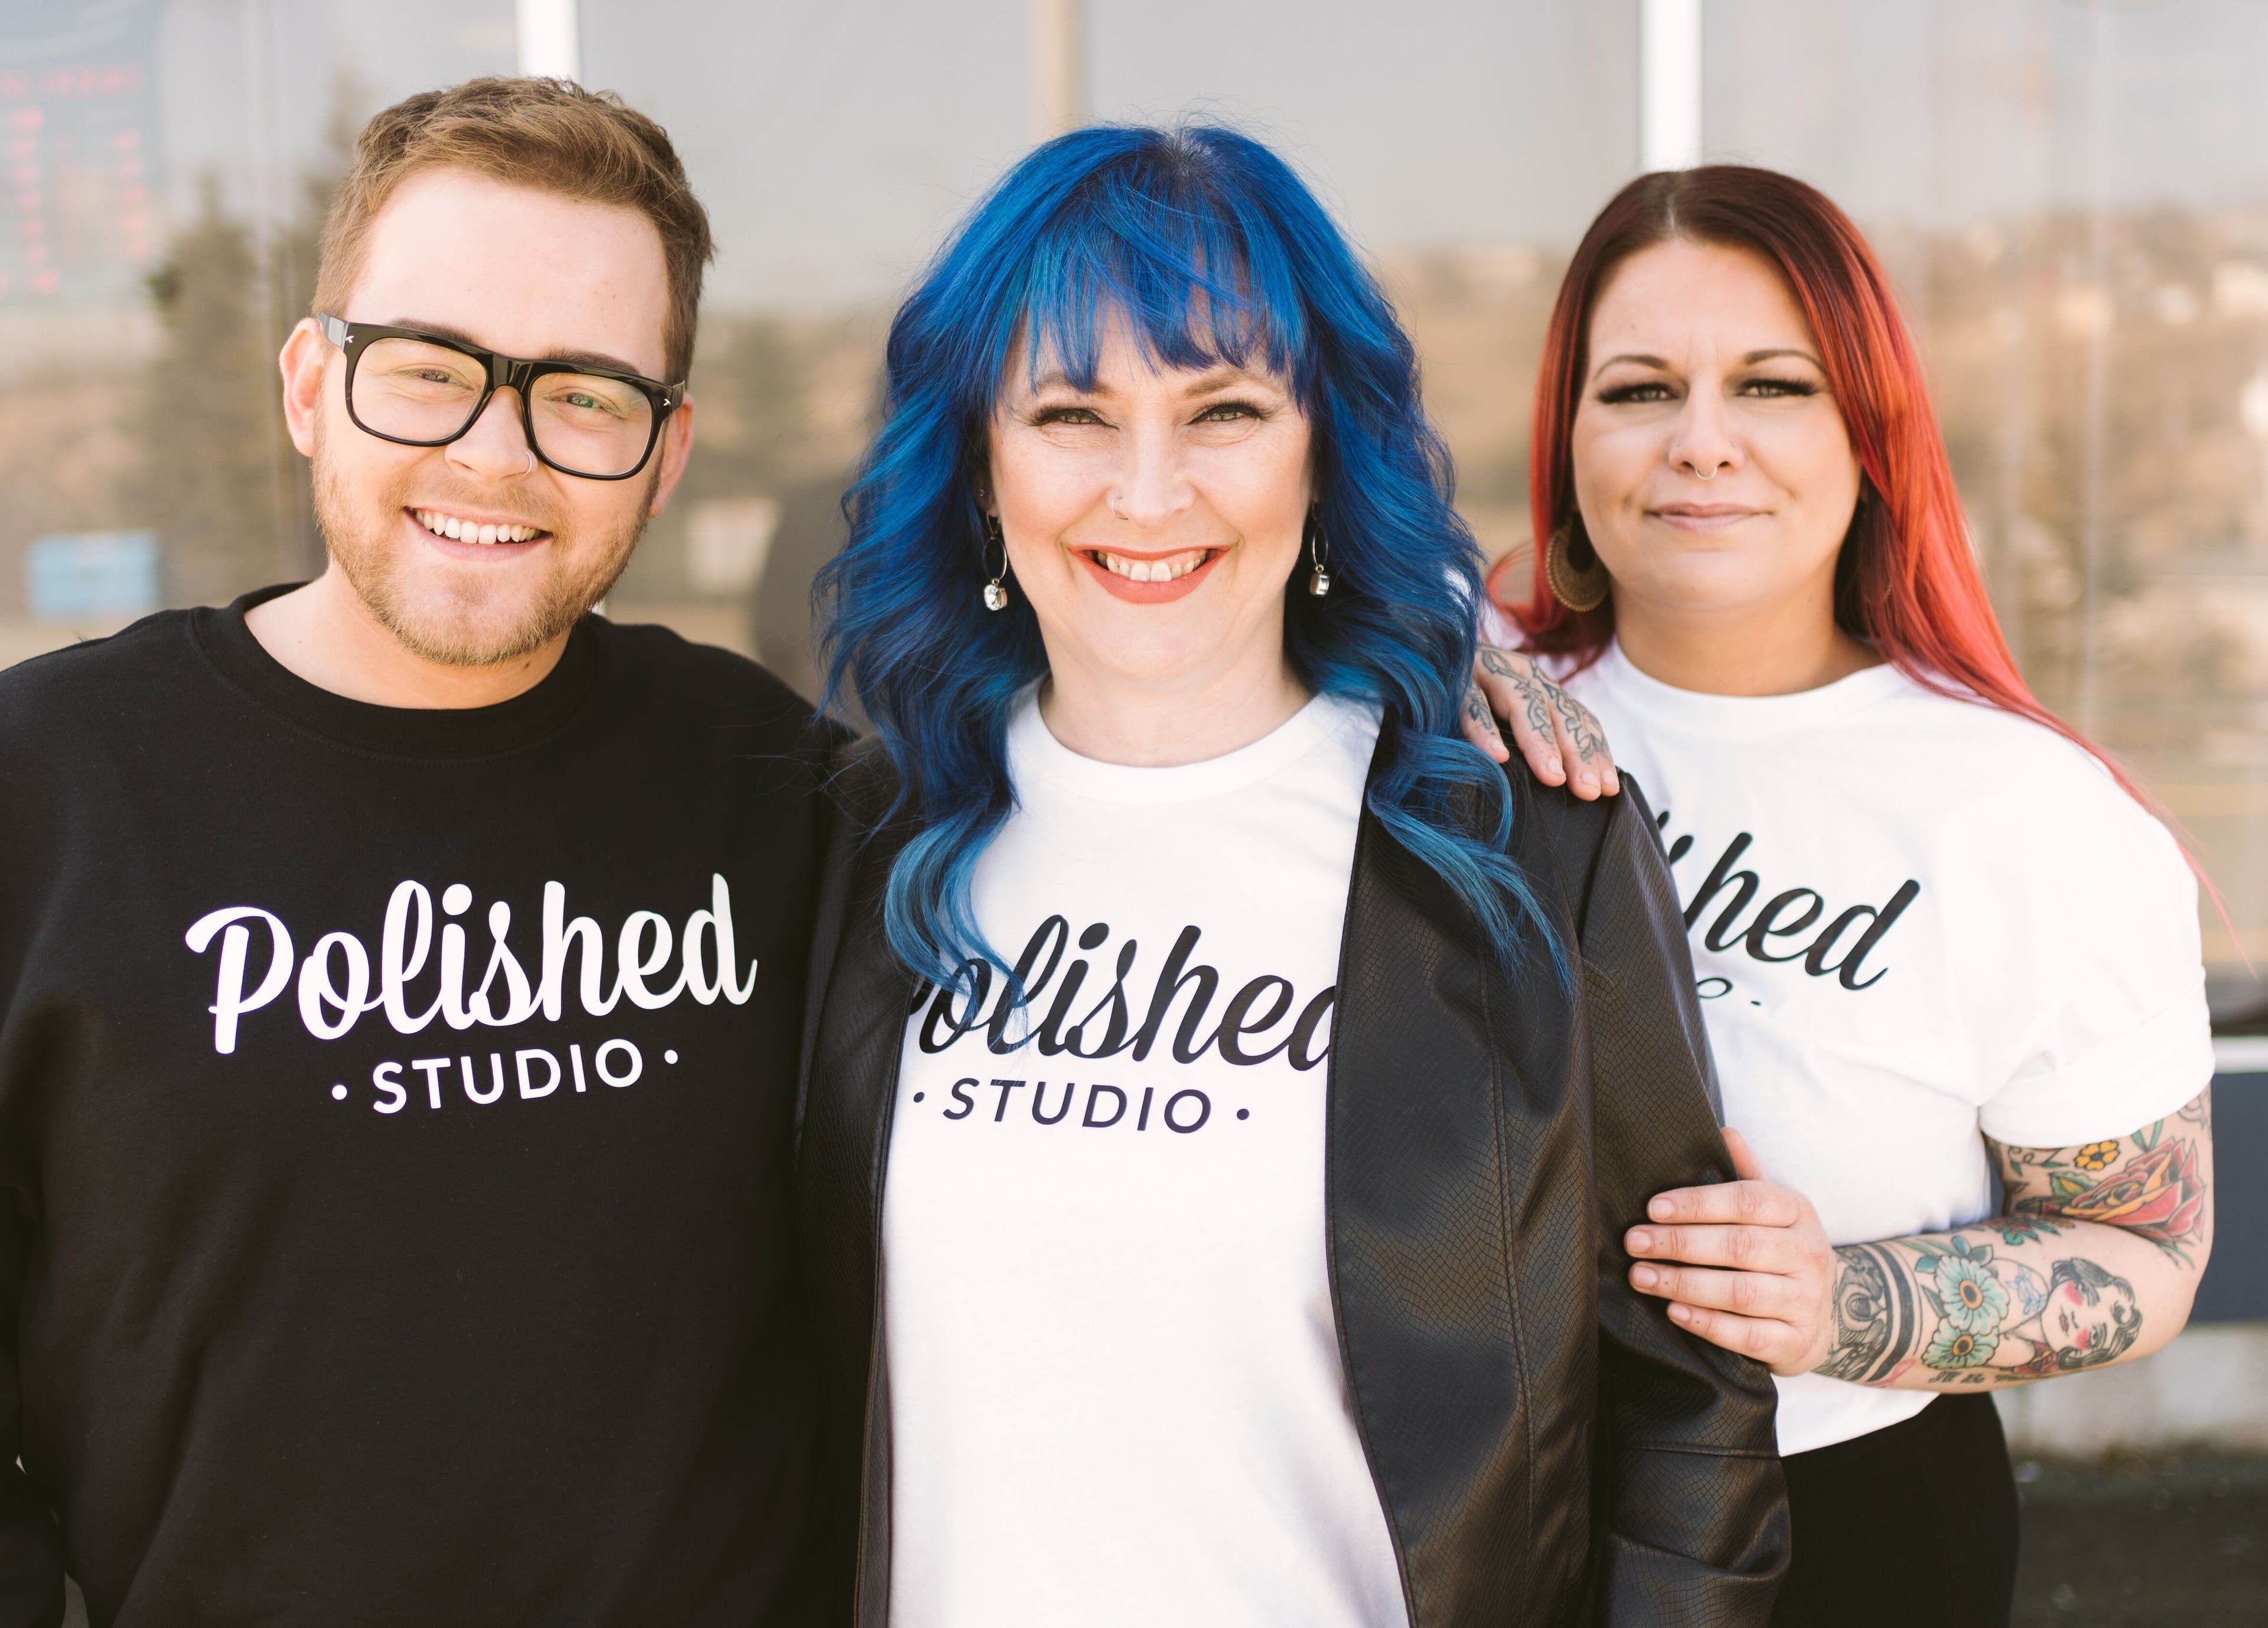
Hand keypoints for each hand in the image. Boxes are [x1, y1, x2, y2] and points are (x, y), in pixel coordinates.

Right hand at [1461, 645, 1620, 799]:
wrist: (1417, 649)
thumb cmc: (1462, 696)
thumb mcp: (1505, 714)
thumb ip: (1530, 736)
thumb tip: (1562, 782)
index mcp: (1538, 686)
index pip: (1577, 717)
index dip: (1595, 751)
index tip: (1609, 789)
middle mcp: (1520, 675)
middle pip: (1558, 713)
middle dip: (1577, 753)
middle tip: (1590, 791)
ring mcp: (1487, 672)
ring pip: (1523, 704)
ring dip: (1540, 742)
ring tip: (1553, 777)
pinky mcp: (1454, 677)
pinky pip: (1471, 705)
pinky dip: (1484, 730)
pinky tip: (1496, 758)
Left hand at [1625, 1128, 1836, 1376]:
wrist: (1824, 1316)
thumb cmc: (1782, 1253)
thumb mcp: (1774, 1210)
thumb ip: (1747, 1174)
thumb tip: (1723, 1130)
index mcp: (1799, 1213)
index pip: (1747, 1201)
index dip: (1697, 1203)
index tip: (1652, 1208)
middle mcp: (1809, 1255)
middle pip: (1740, 1246)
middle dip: (1679, 1244)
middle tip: (1634, 1243)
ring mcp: (1807, 1301)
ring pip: (1741, 1292)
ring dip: (1684, 1284)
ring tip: (1641, 1277)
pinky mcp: (1798, 1342)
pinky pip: (1748, 1335)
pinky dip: (1708, 1324)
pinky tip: (1674, 1312)